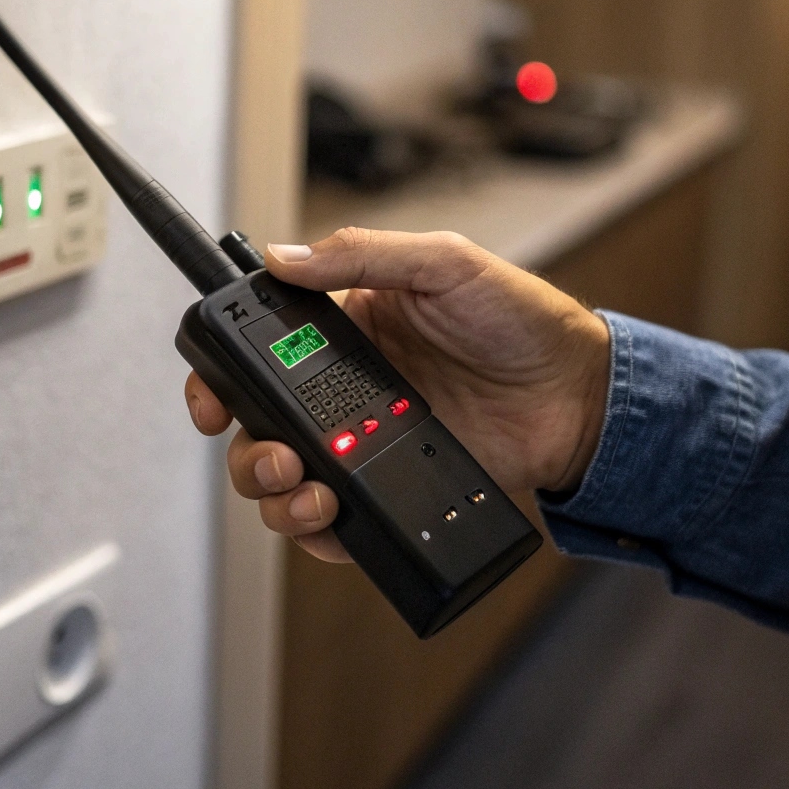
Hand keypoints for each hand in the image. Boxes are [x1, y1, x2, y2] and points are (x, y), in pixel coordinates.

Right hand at [185, 228, 611, 562]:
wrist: (578, 396)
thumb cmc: (523, 320)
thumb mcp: (444, 264)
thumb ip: (363, 256)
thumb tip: (284, 256)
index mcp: (347, 329)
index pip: (258, 351)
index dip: (221, 375)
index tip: (210, 394)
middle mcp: (344, 391)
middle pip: (256, 426)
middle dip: (245, 447)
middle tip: (275, 452)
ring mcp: (364, 444)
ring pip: (284, 481)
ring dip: (273, 493)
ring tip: (308, 487)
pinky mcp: (390, 490)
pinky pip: (334, 524)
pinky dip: (317, 532)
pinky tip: (331, 516)